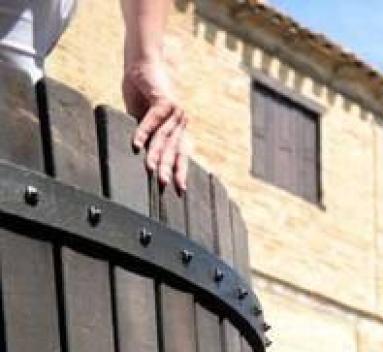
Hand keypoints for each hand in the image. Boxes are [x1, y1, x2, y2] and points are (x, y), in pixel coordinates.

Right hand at [123, 56, 190, 191]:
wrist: (141, 65)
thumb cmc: (140, 93)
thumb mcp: (141, 118)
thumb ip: (146, 135)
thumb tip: (139, 155)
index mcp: (177, 128)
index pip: (181, 154)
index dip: (181, 172)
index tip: (180, 191)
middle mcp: (180, 121)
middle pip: (176, 149)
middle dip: (171, 169)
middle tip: (165, 185)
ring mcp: (175, 111)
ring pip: (165, 137)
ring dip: (157, 154)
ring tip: (151, 170)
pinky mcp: (164, 100)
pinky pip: (154, 120)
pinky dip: (144, 132)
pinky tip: (137, 145)